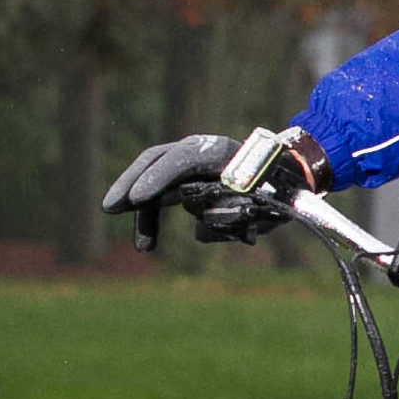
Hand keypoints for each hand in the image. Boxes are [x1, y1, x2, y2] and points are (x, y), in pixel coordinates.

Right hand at [100, 131, 327, 251]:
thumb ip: (236, 214)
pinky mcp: (186, 184)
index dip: (160, 178)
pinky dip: (150, 220)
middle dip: (131, 183)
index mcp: (221, 152)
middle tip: (110, 207)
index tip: (141, 199)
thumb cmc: (278, 190)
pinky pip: (161, 198)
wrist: (287, 181)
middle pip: (156, 160)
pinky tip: (147, 246)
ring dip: (142, 212)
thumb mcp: (266, 201)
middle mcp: (200, 153)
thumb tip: (199, 232)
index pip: (183, 159)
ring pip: (155, 181)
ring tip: (141, 246)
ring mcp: (191, 168)